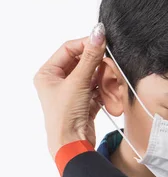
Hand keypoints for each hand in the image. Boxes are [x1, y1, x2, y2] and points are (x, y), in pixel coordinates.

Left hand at [34, 24, 106, 157]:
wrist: (72, 143)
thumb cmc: (65, 116)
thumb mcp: (78, 81)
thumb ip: (91, 56)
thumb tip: (99, 32)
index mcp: (48, 73)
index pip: (69, 49)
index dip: (87, 45)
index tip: (104, 43)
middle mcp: (58, 82)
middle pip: (83, 62)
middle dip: (98, 64)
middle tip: (110, 65)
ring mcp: (72, 92)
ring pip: (93, 75)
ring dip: (104, 78)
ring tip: (111, 81)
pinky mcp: (85, 103)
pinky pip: (98, 88)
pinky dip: (106, 89)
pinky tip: (110, 93)